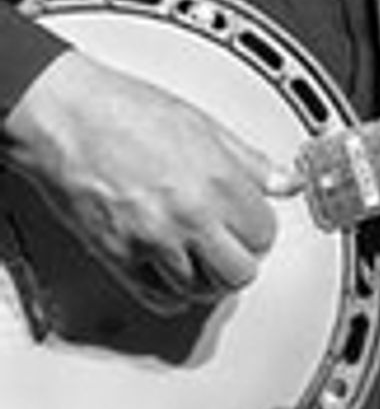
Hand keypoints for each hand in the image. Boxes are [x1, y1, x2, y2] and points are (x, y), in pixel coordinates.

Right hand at [0, 49, 301, 315]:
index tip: (250, 224)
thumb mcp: (202, 125)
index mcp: (218, 181)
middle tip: (229, 244)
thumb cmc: (123, 111)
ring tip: (199, 255)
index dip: (259, 230)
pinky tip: (172, 272)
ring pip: (202, 290)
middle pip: (240, 271)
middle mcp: (191, 216)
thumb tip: (286, 181)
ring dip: (205, 277)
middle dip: (239, 260)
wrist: (65, 116)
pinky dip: (171, 292)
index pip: (265, 233)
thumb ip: (250, 162)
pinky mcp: (119, 256)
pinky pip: (159, 297)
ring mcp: (154, 240)